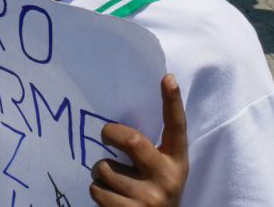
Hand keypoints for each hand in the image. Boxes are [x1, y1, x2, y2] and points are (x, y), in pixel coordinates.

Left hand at [89, 74, 187, 206]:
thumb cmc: (151, 191)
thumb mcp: (159, 170)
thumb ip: (147, 149)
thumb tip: (118, 121)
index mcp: (176, 162)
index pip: (177, 127)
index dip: (173, 102)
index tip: (167, 78)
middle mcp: (167, 179)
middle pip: (132, 141)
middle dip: (110, 133)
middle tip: (106, 135)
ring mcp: (150, 198)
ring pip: (104, 168)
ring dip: (99, 171)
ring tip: (111, 180)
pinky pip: (97, 190)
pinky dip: (97, 191)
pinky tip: (111, 198)